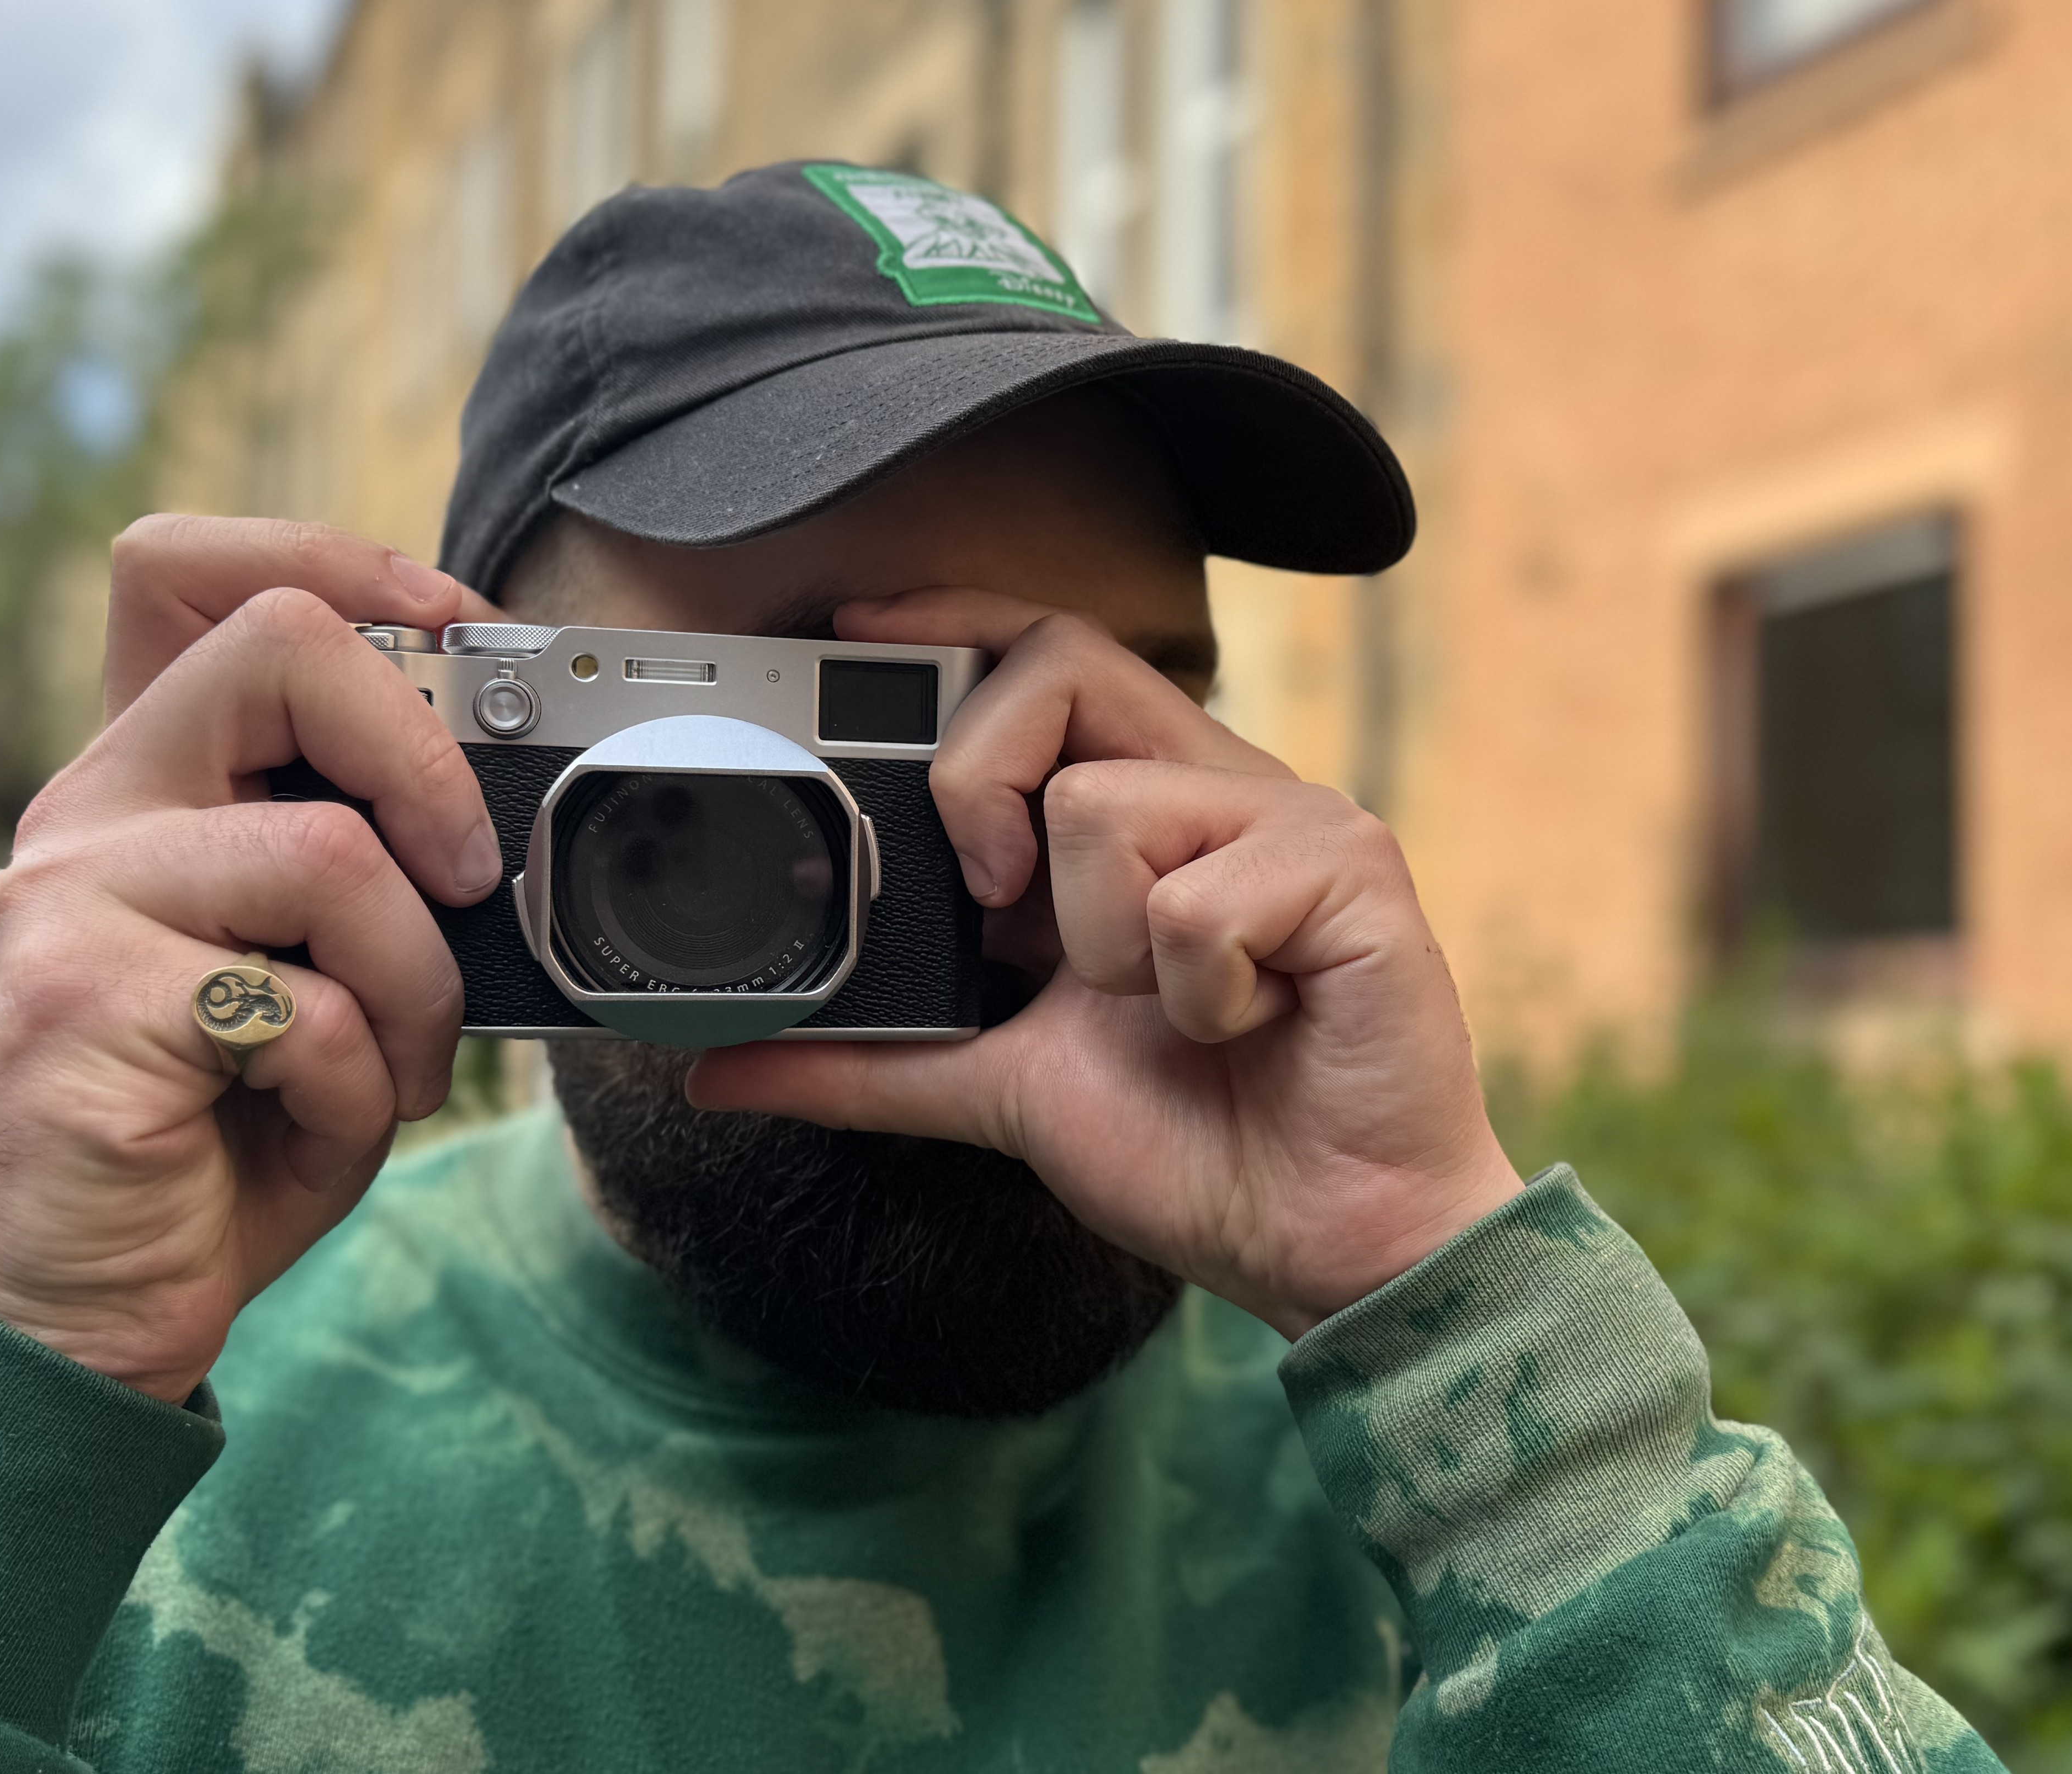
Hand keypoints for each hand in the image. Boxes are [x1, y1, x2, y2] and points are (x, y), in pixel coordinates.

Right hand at [0, 518, 505, 1401]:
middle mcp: (88, 813)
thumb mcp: (318, 974)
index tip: (461, 629)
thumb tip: (499, 813)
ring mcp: (67, 899)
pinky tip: (313, 1128)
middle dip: (425, 752)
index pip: (189, 570)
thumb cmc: (220, 1139)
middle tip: (468, 875)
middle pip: (278, 648)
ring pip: (330, 849)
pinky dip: (356, 1082)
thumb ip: (366, 871)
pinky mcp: (77, 1000)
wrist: (87, 1307)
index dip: (338, 563)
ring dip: (417, 981)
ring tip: (390, 1070)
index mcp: (148, 785)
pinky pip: (302, 1004)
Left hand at [685, 591, 1524, 1337]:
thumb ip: (871, 1062)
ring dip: (1103, 947)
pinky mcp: (1354, 866)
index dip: (951, 623)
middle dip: (982, 776)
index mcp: (1146, 817)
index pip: (1044, 659)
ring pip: (1106, 804)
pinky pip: (1199, 901)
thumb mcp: (1002, 1089)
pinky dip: (1197, 995)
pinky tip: (1249, 1028)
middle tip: (991, 897)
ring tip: (1173, 1013)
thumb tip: (717, 1067)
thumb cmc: (1196, 1152)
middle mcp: (1218, 790)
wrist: (1321, 1246)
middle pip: (1065, 664)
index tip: (851, 631)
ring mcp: (1292, 820)